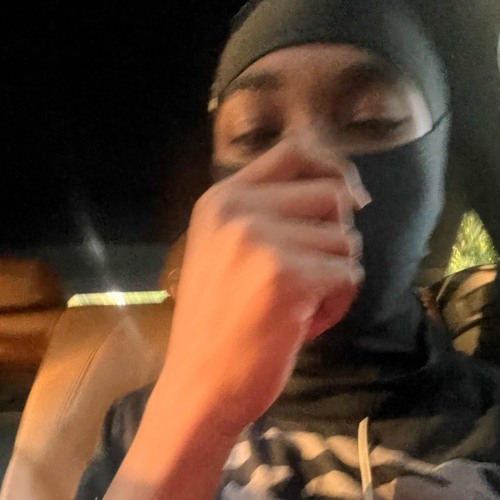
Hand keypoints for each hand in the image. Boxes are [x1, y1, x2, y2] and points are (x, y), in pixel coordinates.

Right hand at [160, 136, 369, 430]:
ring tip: (302, 304)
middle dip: (336, 236)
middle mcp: (240, 211)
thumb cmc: (216, 321)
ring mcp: (263, 242)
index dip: (333, 168)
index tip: (352, 196)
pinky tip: (306, 322)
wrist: (199, 383)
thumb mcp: (226, 249)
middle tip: (313, 272)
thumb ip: (268, 213)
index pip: (293, 153)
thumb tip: (342, 192)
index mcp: (221, 199)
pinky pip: (349, 274)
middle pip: (332, 197)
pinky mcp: (290, 278)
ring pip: (346, 240)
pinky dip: (339, 301)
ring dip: (336, 275)